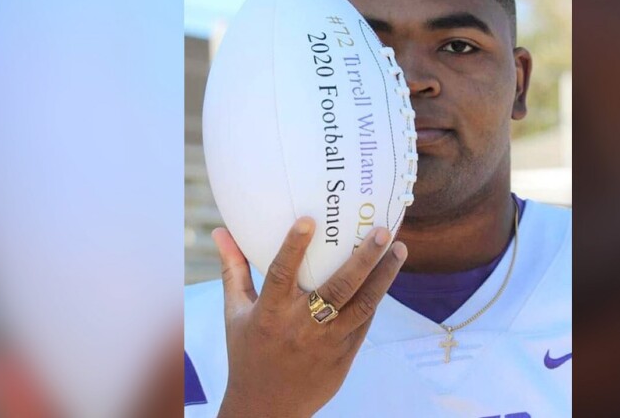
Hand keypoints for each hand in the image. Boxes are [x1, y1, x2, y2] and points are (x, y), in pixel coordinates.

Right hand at [213, 217, 406, 417]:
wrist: (267, 408)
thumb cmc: (248, 352)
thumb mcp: (235, 313)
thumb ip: (233, 269)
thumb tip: (220, 231)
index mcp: (270, 314)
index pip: (281, 275)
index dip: (293, 247)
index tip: (309, 220)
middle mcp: (301, 326)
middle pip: (337, 288)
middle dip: (364, 258)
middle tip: (383, 231)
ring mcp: (327, 342)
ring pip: (362, 305)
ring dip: (384, 276)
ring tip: (400, 249)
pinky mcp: (344, 355)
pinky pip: (364, 321)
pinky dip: (376, 297)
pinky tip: (387, 275)